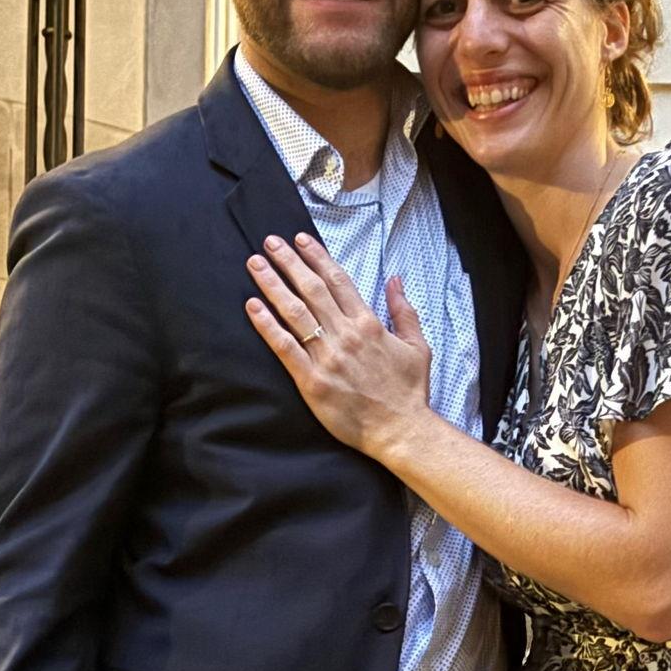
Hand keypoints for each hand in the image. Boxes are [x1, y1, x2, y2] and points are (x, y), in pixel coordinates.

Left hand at [246, 233, 434, 457]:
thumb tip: (395, 280)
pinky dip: (267, 325)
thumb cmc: (410, 391)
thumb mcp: (417, 346)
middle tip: (269, 242)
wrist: (401, 430)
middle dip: (288, 262)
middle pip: (311, 289)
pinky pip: (285, 347)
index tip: (299, 240)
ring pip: (295, 312)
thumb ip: (404, 310)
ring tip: (255, 265)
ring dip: (272, 285)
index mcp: (369, 324)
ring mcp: (328, 357)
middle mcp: (346, 335)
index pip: (338, 280)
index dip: (316, 257)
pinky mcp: (312, 382)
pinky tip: (253, 306)